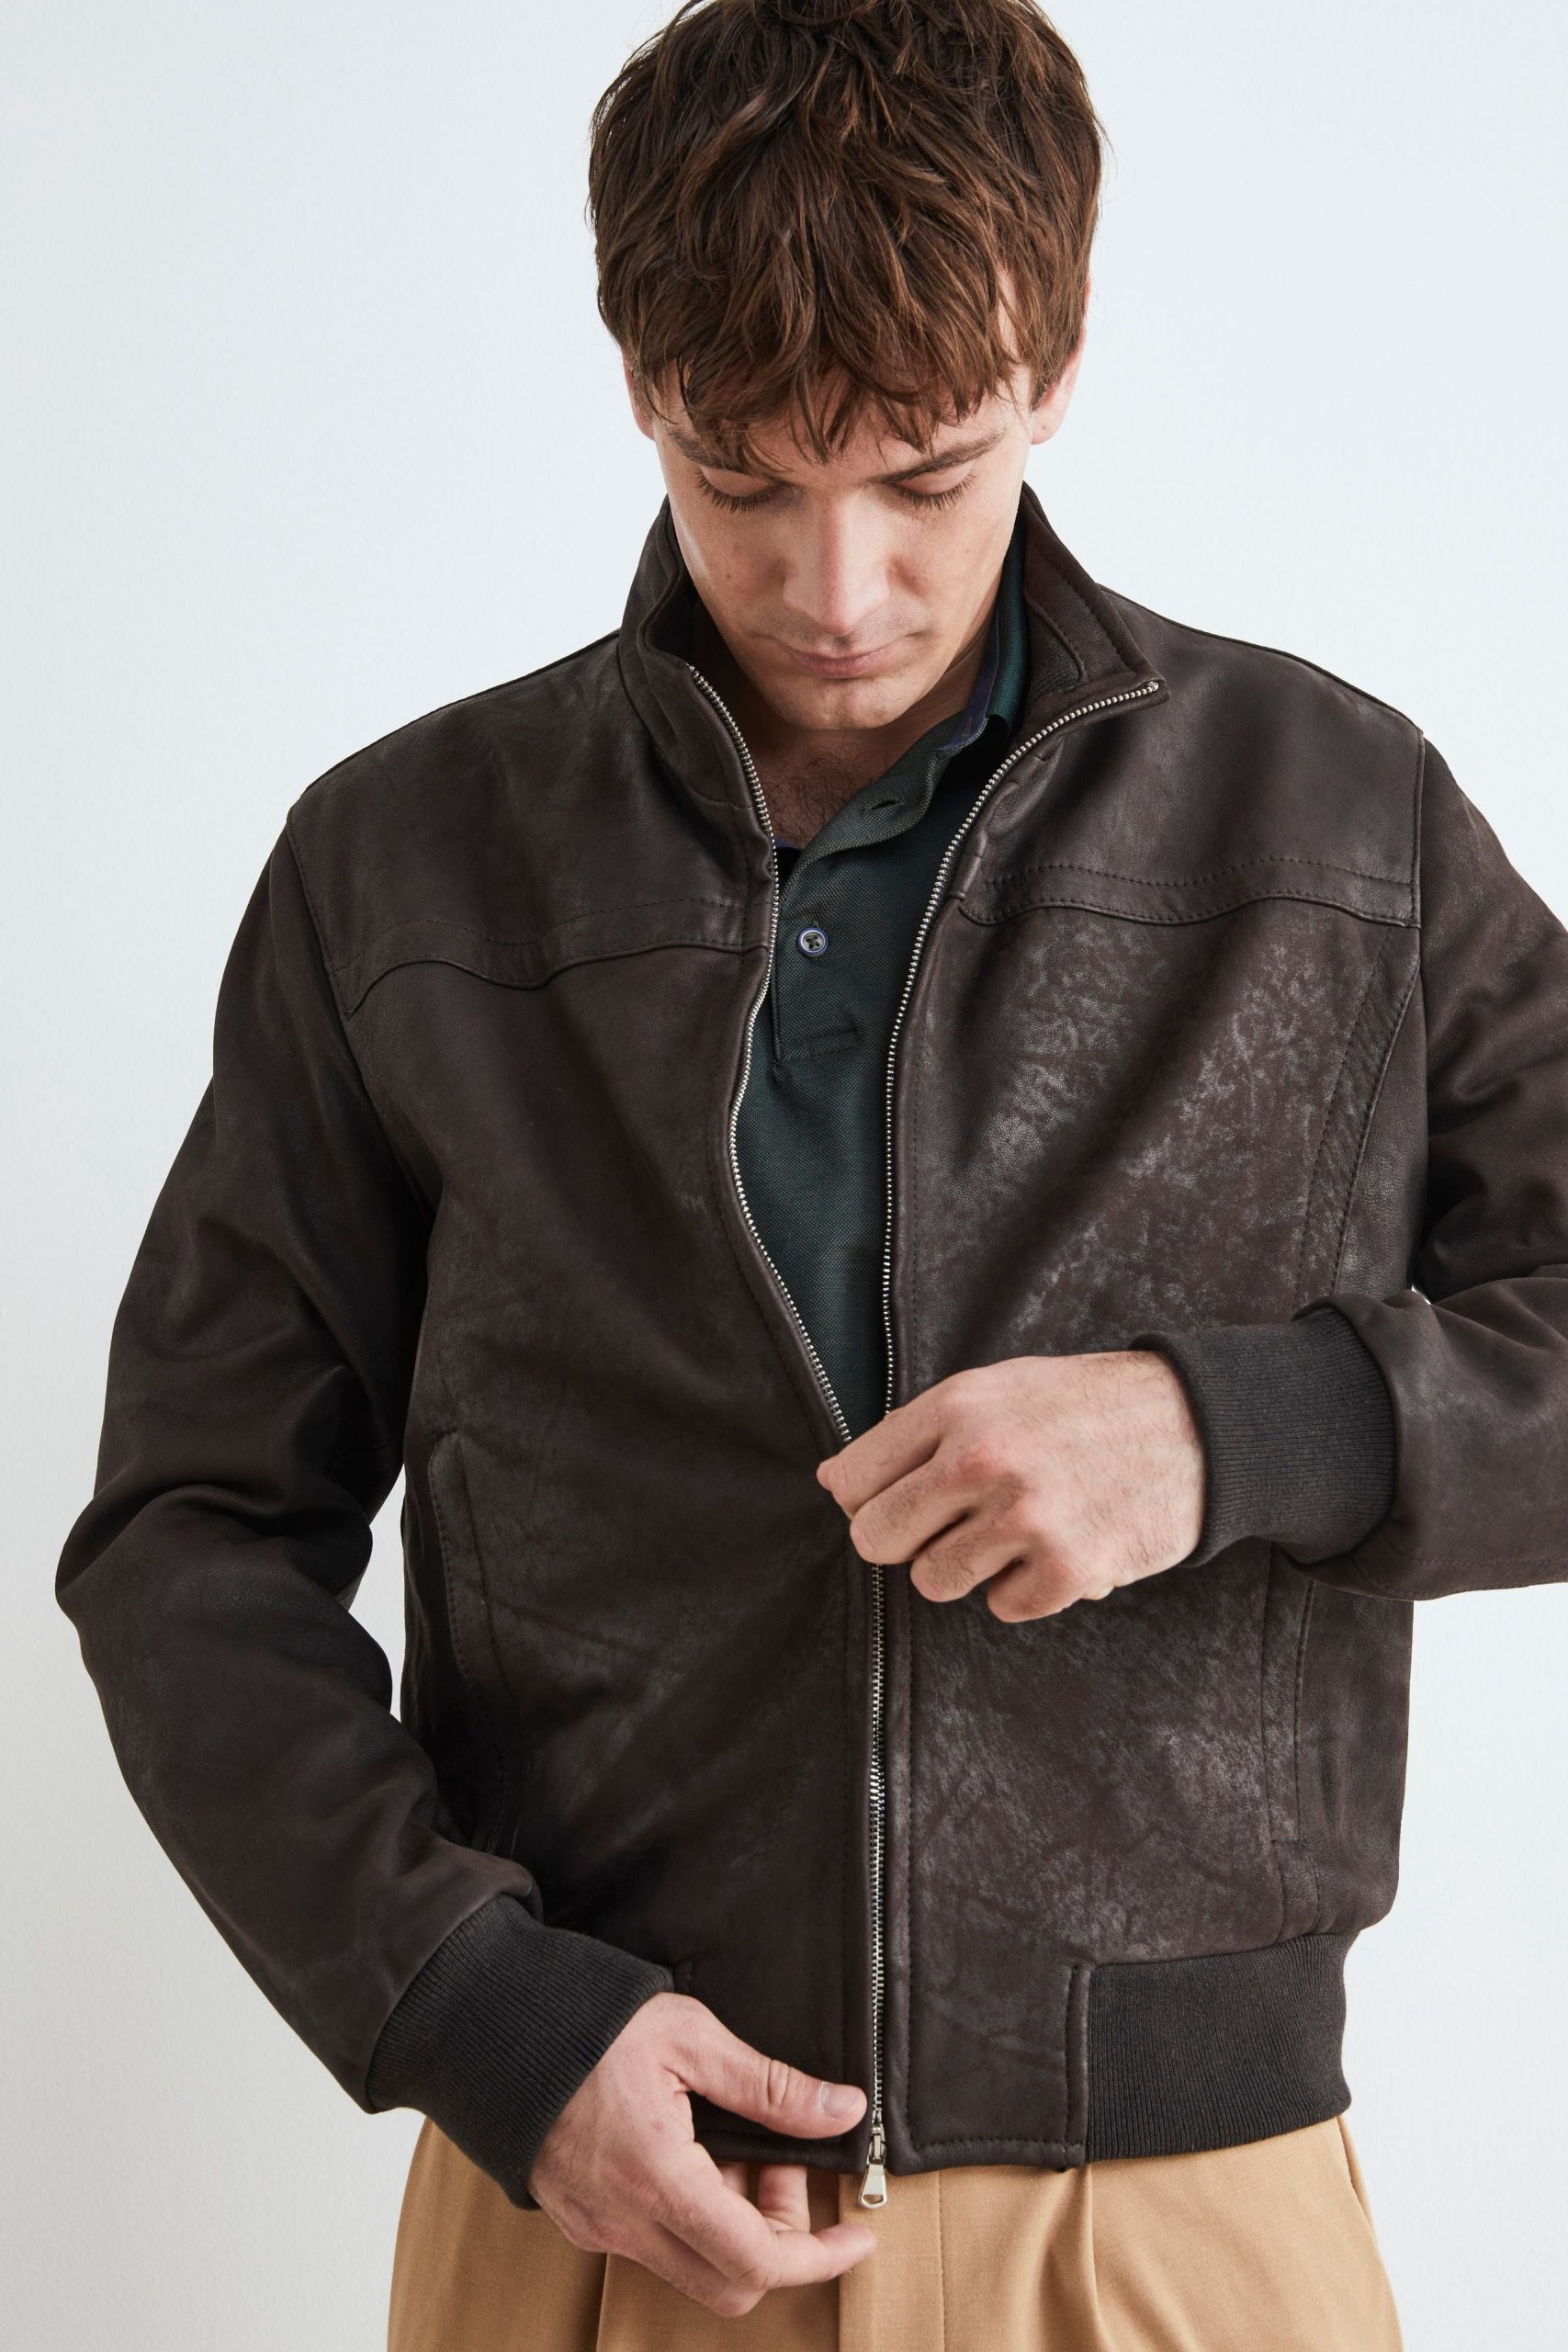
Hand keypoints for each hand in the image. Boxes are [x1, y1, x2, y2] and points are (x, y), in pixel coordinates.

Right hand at [527, 1992, 875, 2315]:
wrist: (488, 2026)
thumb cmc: (586, 2022)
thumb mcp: (691, 2037)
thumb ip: (770, 2087)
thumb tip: (841, 2111)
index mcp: (657, 2181)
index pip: (757, 2260)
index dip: (819, 2257)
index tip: (854, 2236)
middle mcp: (624, 2223)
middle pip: (730, 2283)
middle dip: (781, 2239)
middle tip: (788, 2167)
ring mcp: (597, 2227)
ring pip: (693, 2266)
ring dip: (736, 2223)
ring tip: (742, 2146)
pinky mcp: (581, 2219)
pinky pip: (655, 2245)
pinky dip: (695, 2215)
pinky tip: (698, 2151)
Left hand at [816, 1349, 1203, 1621]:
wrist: (1195, 1424)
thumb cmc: (1082, 1407)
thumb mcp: (997, 1389)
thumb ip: (916, 1432)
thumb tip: (836, 1484)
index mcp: (957, 1407)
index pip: (852, 1482)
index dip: (869, 1500)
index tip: (902, 1500)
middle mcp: (983, 1459)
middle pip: (877, 1540)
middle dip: (905, 1541)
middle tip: (949, 1525)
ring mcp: (1026, 1516)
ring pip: (934, 1581)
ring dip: (969, 1565)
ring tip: (1014, 1529)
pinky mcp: (1069, 1567)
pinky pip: (1002, 1606)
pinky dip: (1025, 1587)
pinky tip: (1055, 1547)